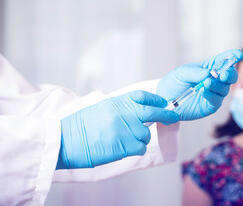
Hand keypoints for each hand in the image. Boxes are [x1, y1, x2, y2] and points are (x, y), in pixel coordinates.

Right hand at [56, 91, 178, 168]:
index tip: (162, 102)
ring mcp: (125, 129)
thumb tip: (138, 111)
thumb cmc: (81, 126)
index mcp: (116, 102)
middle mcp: (123, 113)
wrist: (66, 141)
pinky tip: (124, 148)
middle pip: (152, 112)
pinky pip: (140, 147)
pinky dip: (136, 149)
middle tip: (172, 116)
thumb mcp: (101, 109)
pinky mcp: (125, 145)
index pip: (142, 96)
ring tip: (124, 140)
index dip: (155, 99)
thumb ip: (120, 108)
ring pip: (146, 134)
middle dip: (165, 114)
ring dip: (140, 138)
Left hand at [157, 49, 242, 120]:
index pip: (223, 61)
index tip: (238, 54)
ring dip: (218, 85)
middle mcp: (214, 81)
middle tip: (224, 74)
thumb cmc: (173, 83)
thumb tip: (209, 73)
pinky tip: (204, 92)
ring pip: (224, 89)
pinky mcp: (210, 105)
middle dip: (230, 74)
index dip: (232, 57)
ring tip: (207, 83)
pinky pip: (216, 100)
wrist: (164, 100)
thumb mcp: (181, 73)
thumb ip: (195, 72)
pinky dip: (212, 95)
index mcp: (208, 68)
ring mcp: (213, 93)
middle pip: (229, 76)